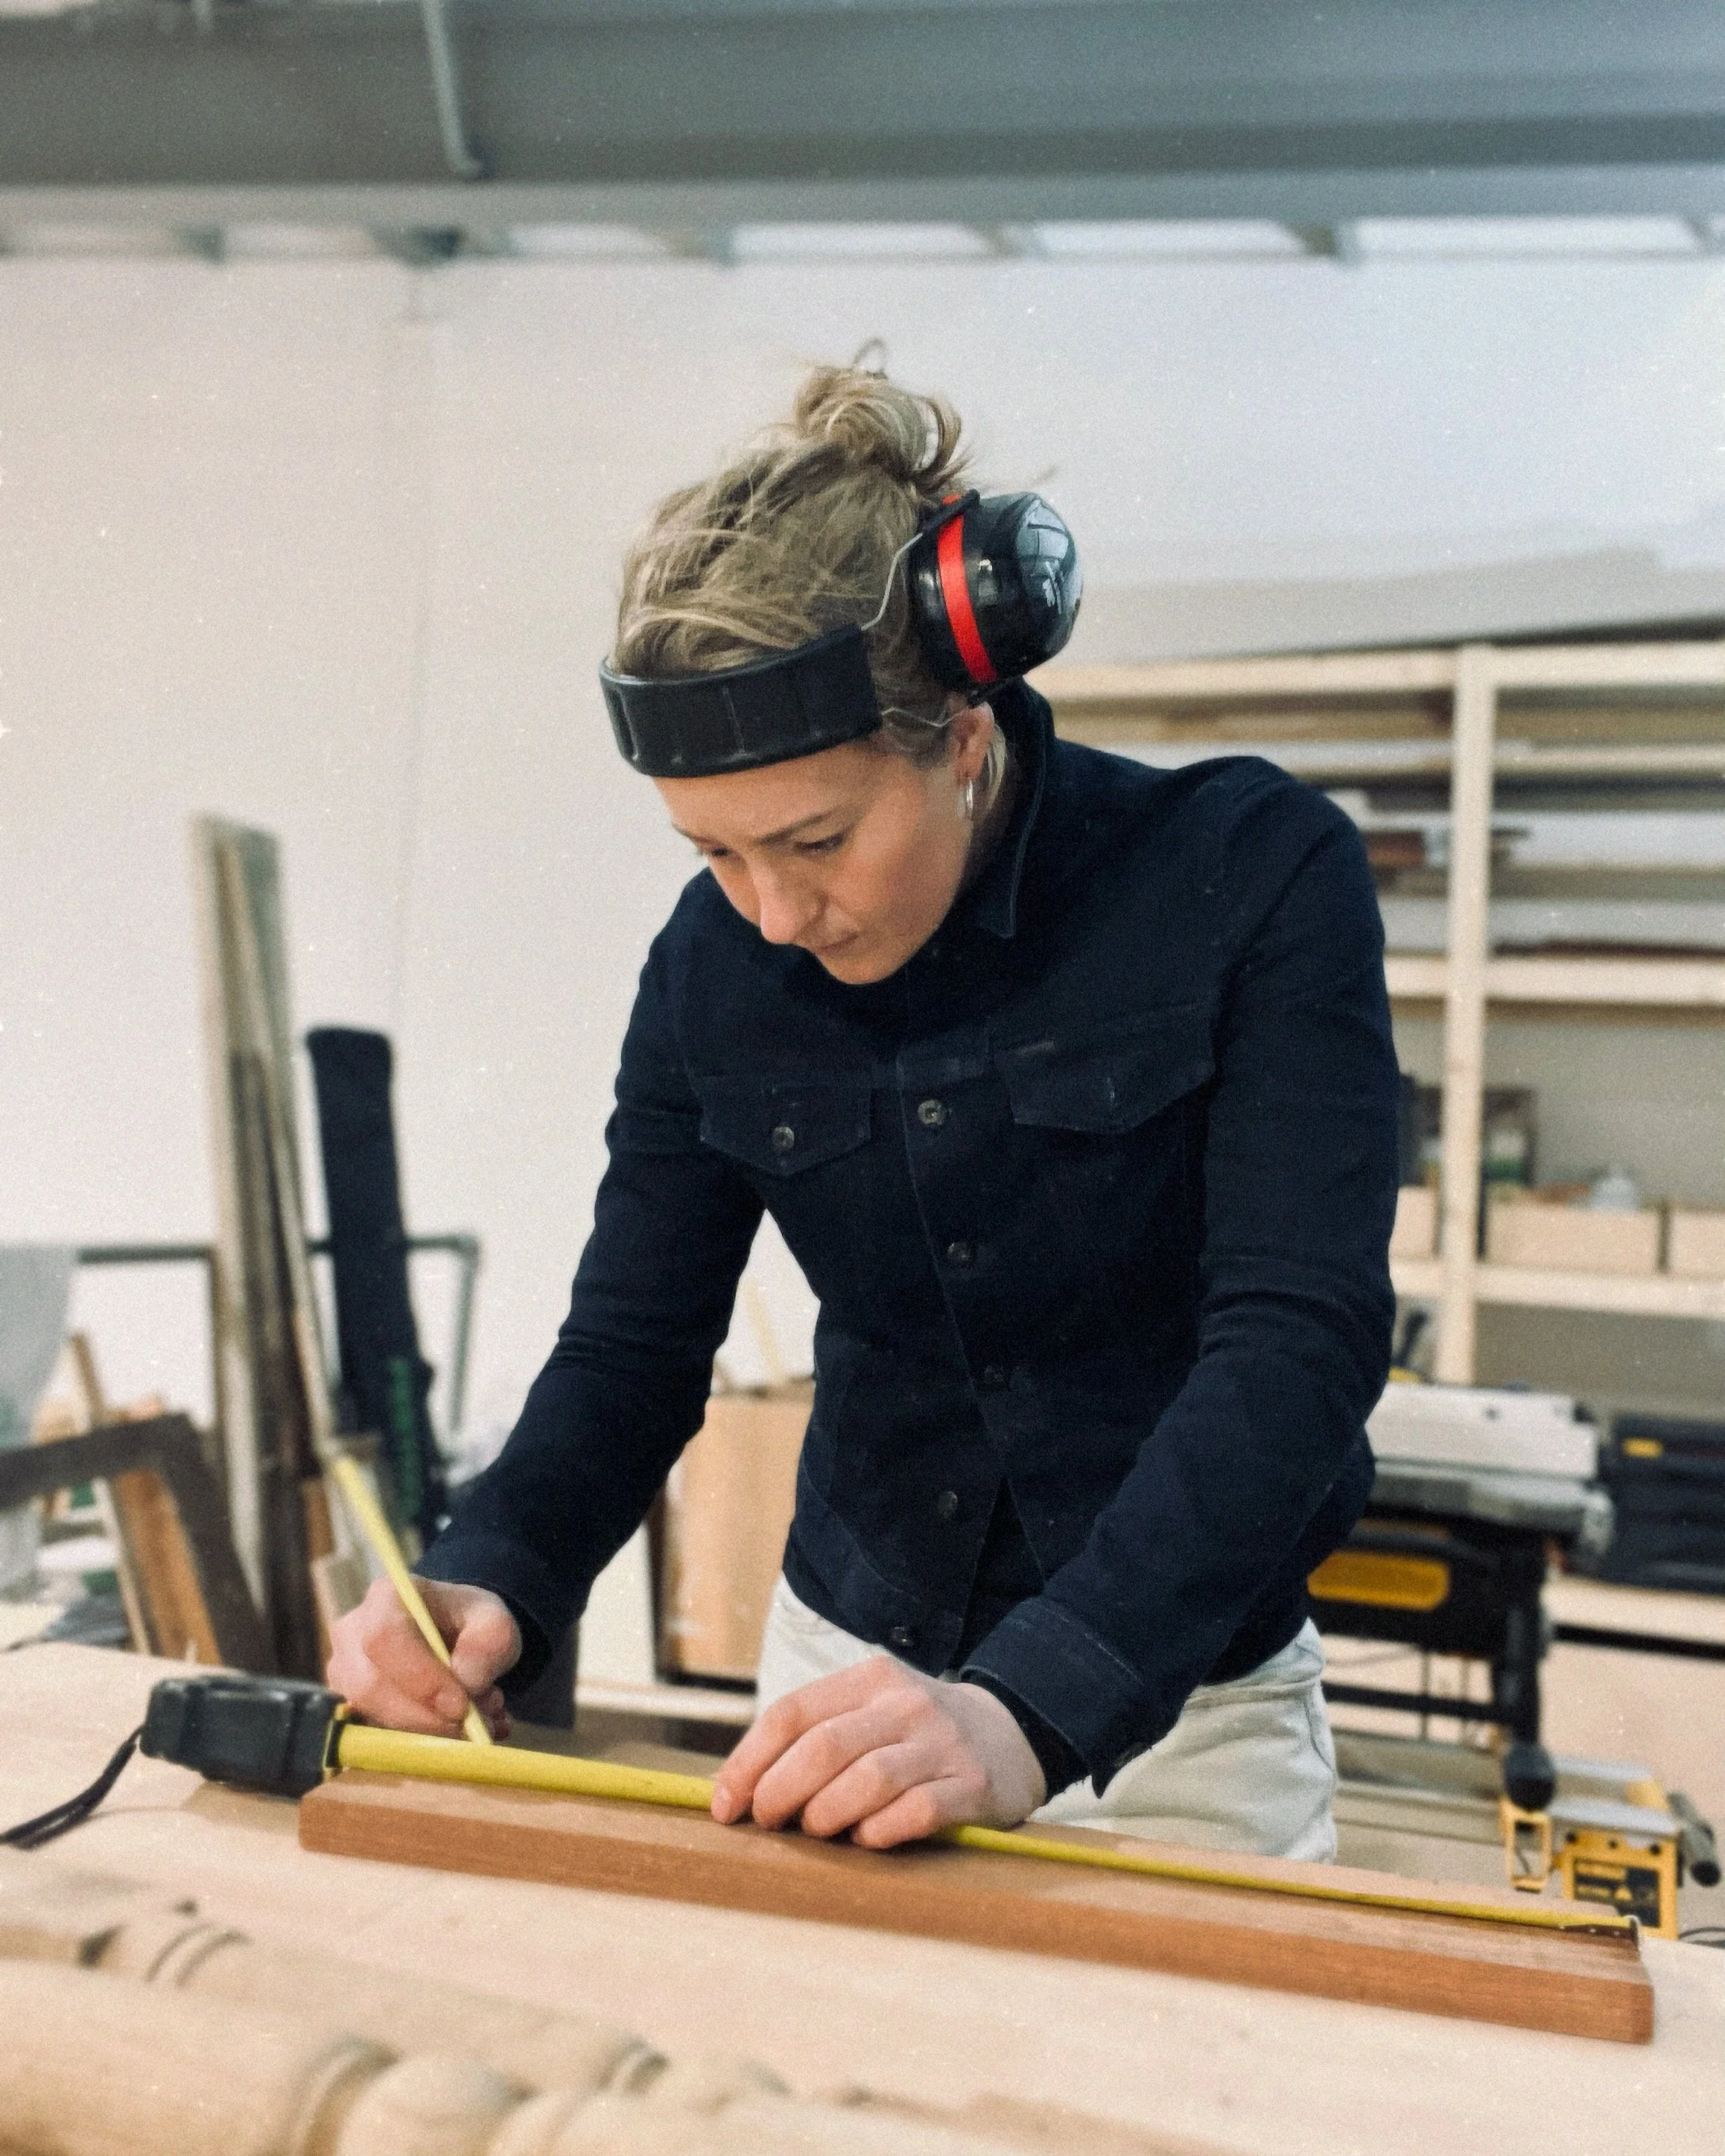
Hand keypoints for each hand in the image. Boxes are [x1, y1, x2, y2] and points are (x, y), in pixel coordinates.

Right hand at [326, 1576, 519, 1739]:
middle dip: (427, 1718)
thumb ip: (488, 1648)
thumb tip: (466, 1683)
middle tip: (478, 1725)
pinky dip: (422, 1743)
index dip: (420, 1677)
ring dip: (430, 1732)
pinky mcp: (349, 1707)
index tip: (460, 1706)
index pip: (386, 1636)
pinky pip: (375, 1737)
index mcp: (387, 1596)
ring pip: (372, 1718)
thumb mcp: (495, 1624)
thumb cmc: (469, 1624)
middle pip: (371, 1686)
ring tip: (478, 1720)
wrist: (454, 1637)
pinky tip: (459, 1731)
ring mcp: (343, 1673)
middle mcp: (352, 1632)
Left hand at [711, 1655, 1045, 1848]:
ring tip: (818, 1831)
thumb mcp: (867, 1712)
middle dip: (780, 1792)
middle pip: (824, 1747)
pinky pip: (916, 1811)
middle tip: (768, 1823)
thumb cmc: (914, 1735)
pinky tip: (866, 1840)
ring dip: (827, 1815)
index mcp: (868, 1679)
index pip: (791, 1713)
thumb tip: (734, 1789)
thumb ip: (812, 1737)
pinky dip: (879, 1832)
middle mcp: (904, 1704)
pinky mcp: (973, 1785)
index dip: (749, 1762)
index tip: (726, 1805)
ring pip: (868, 1779)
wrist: (1010, 1735)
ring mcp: (942, 1743)